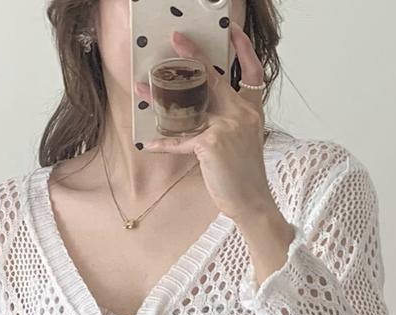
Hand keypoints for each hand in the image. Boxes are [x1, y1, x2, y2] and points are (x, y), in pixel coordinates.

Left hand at [135, 20, 275, 222]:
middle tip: (176, 40)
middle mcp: (241, 114)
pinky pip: (181, 141)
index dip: (245, 50)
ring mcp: (227, 126)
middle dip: (194, 55)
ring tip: (143, 88)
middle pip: (214, 78)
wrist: (252, 202)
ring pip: (188, 106)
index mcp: (251, 112)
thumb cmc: (245, 177)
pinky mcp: (211, 143)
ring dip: (161, 98)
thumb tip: (200, 117)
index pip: (252, 73)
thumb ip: (227, 125)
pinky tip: (149, 144)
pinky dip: (165, 145)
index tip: (234, 31)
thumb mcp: (242, 144)